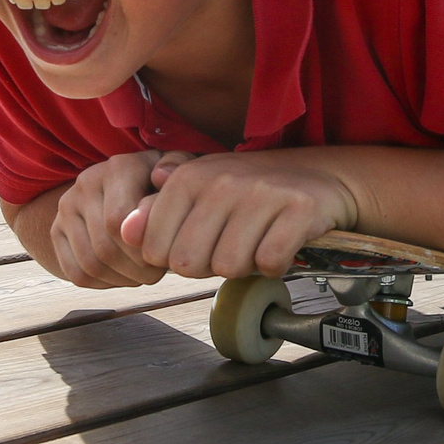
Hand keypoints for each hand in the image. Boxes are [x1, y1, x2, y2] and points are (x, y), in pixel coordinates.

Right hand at [48, 151, 167, 287]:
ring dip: (121, 279)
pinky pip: (75, 272)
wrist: (119, 185)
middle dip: (136, 270)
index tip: (163, 254)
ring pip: (90, 263)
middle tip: (155, 273)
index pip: (118, 220)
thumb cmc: (157, 183)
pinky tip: (121, 277)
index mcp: (118, 167)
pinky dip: (101, 284)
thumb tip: (160, 177)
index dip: (142, 248)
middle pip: (105, 247)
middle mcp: (86, 183)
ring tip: (141, 275)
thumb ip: (176, 168)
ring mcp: (67, 207)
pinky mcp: (56, 230)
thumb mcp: (174, 170)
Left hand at [120, 149, 356, 277]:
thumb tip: (124, 230)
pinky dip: (274, 265)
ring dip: (243, 266)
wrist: (319, 176)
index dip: (175, 259)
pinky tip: (279, 244)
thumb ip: (157, 210)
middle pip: (189, 264)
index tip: (198, 243)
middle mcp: (221, 181)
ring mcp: (261, 194)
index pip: (154, 249)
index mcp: (188, 177)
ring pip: (229, 267)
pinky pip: (270, 263)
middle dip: (208, 266)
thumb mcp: (199, 190)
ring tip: (255, 242)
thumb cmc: (248, 190)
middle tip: (229, 246)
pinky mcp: (299, 210)